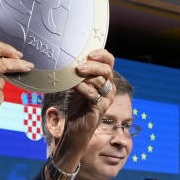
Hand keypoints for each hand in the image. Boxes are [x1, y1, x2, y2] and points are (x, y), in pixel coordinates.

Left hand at [48, 49, 115, 165]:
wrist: (74, 126)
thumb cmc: (76, 104)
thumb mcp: (76, 84)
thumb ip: (77, 72)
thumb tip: (69, 58)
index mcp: (105, 78)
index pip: (109, 61)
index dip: (102, 54)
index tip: (89, 54)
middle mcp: (109, 86)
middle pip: (106, 70)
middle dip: (93, 66)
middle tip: (79, 67)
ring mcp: (107, 98)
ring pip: (101, 81)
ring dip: (87, 76)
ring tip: (75, 74)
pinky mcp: (102, 107)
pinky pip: (94, 94)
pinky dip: (84, 88)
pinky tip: (76, 86)